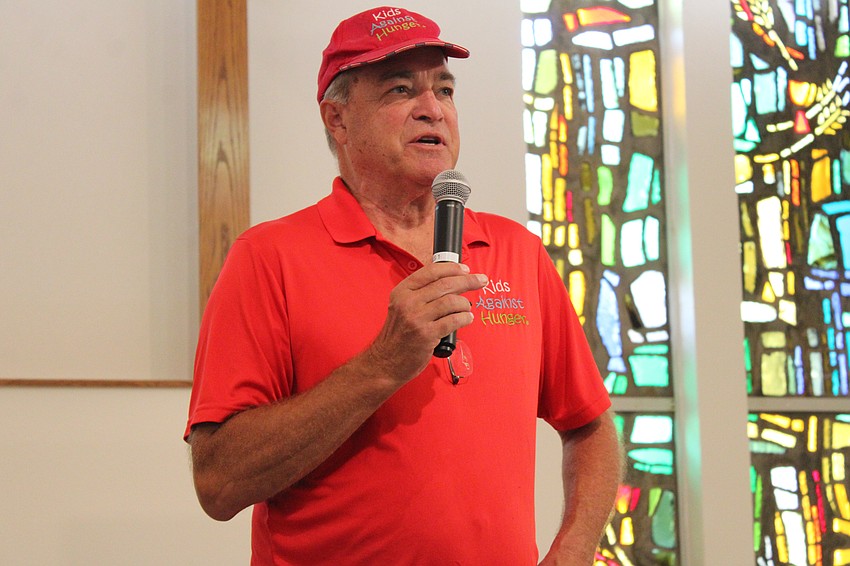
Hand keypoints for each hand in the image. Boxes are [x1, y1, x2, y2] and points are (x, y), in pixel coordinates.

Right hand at [368, 262, 486, 383]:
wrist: (386, 361)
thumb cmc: (399, 335)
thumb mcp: (401, 307)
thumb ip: (421, 294)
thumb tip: (452, 282)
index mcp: (402, 291)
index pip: (431, 271)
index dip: (452, 268)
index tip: (466, 269)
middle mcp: (408, 302)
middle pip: (445, 284)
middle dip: (468, 281)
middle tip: (481, 280)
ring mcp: (417, 318)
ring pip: (451, 302)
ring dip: (465, 303)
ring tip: (467, 308)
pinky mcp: (426, 335)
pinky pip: (454, 321)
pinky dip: (465, 318)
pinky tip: (467, 318)